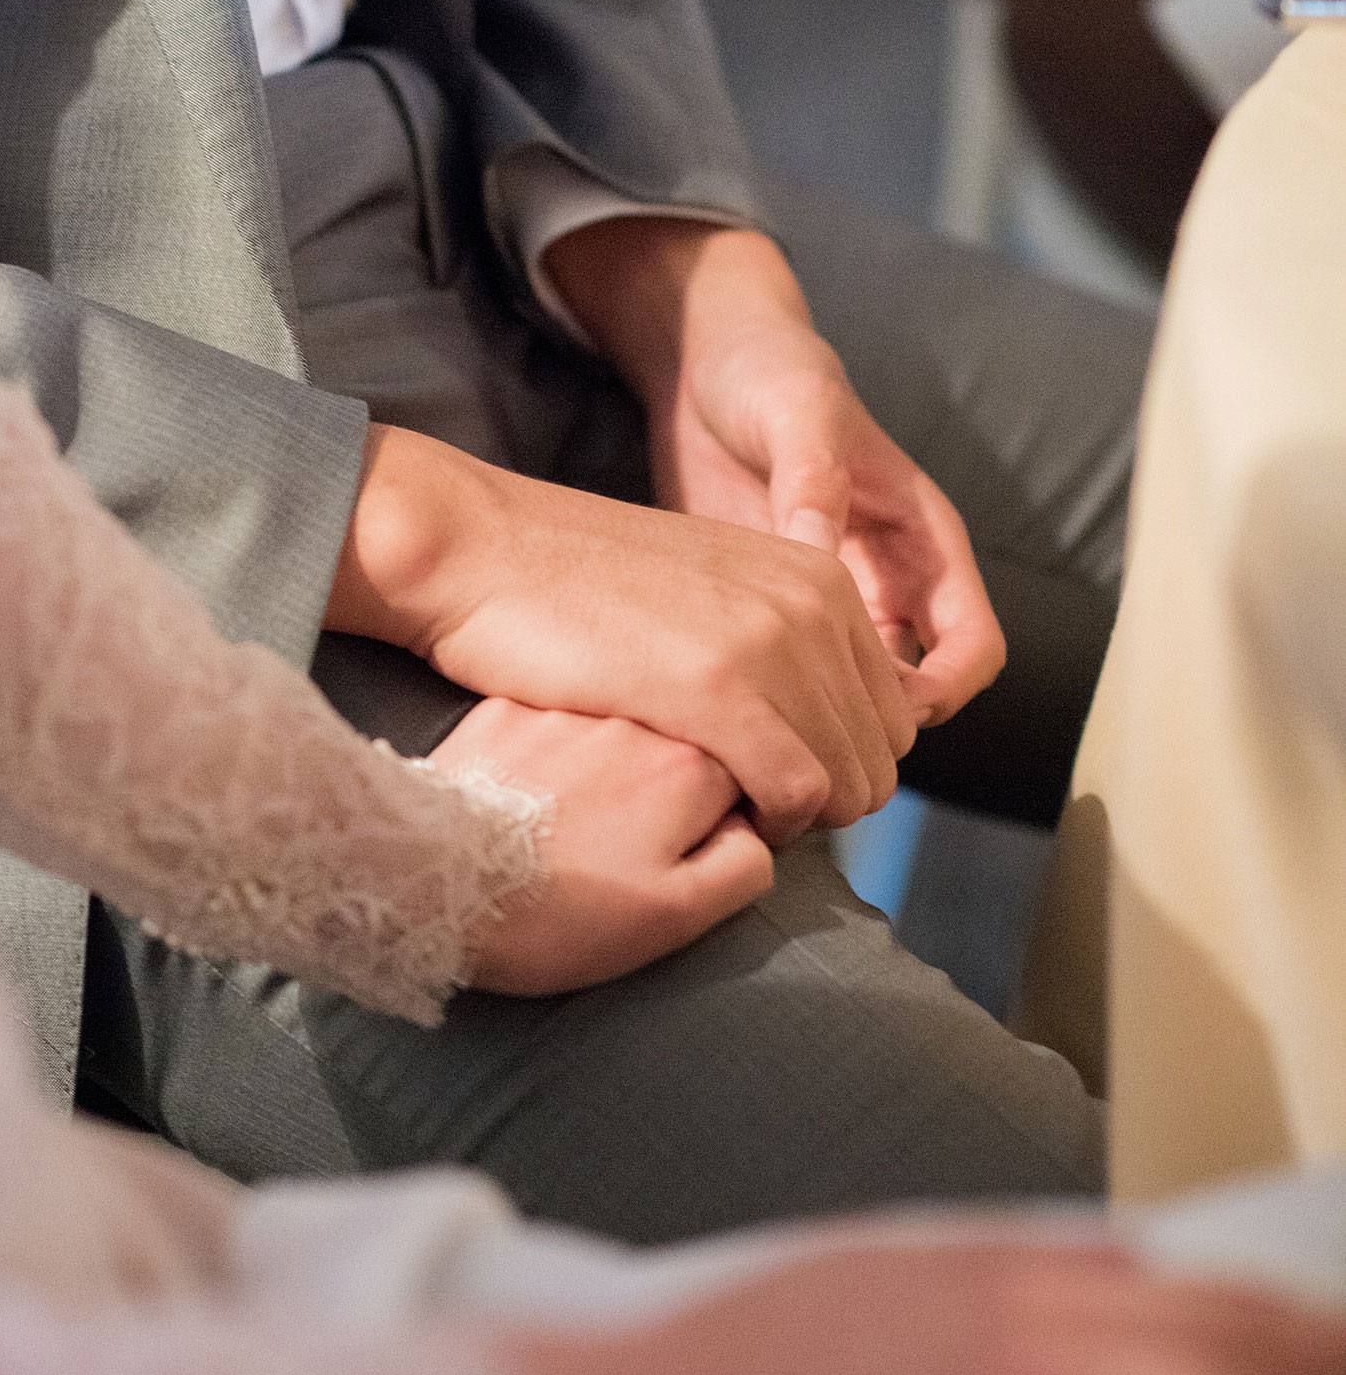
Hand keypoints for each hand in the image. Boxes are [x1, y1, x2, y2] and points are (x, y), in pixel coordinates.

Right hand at [326, 426, 916, 840]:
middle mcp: (815, 601)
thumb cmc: (575, 583)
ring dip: (795, 820)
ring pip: (849, 784)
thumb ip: (775, 630)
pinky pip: (796, 792)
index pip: (891, 714)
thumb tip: (810, 708)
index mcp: (822, 574)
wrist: (482, 550)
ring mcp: (771, 641)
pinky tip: (711, 812)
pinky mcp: (718, 687)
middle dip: (825, 801)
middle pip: (880, 758)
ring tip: (722, 808)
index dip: (838, 766)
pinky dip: (768, 824)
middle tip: (744, 806)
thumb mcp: (709, 585)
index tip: (768, 776)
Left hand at [430, 699, 772, 994]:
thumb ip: (743, 864)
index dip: (722, 814)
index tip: (682, 852)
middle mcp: (636, 719)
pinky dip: (550, 760)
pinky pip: (552, 729)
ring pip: (618, 733)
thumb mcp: (675, 917)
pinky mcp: (504, 709)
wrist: (428, 886)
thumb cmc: (557, 916)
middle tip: (621, 849)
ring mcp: (567, 708)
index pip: (747, 769)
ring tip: (571, 831)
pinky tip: (529, 804)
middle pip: (683, 742)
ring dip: (609, 771)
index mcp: (690, 766)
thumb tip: (753, 827)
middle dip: (668, 789)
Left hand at [546, 221, 1005, 727]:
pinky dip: (771, 697)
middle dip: (878, 727)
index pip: (973, 646)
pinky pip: (789, 675)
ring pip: (851, 695)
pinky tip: (724, 704)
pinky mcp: (773, 609)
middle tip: (812, 745)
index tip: (885, 712)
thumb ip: (814, 484)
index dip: (945, 690)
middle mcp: (886, 582)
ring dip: (822, 720)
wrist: (705, 365)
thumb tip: (818, 558)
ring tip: (766, 735)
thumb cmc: (772, 373)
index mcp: (922, 541)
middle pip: (915, 691)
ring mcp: (830, 602)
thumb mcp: (799, 415)